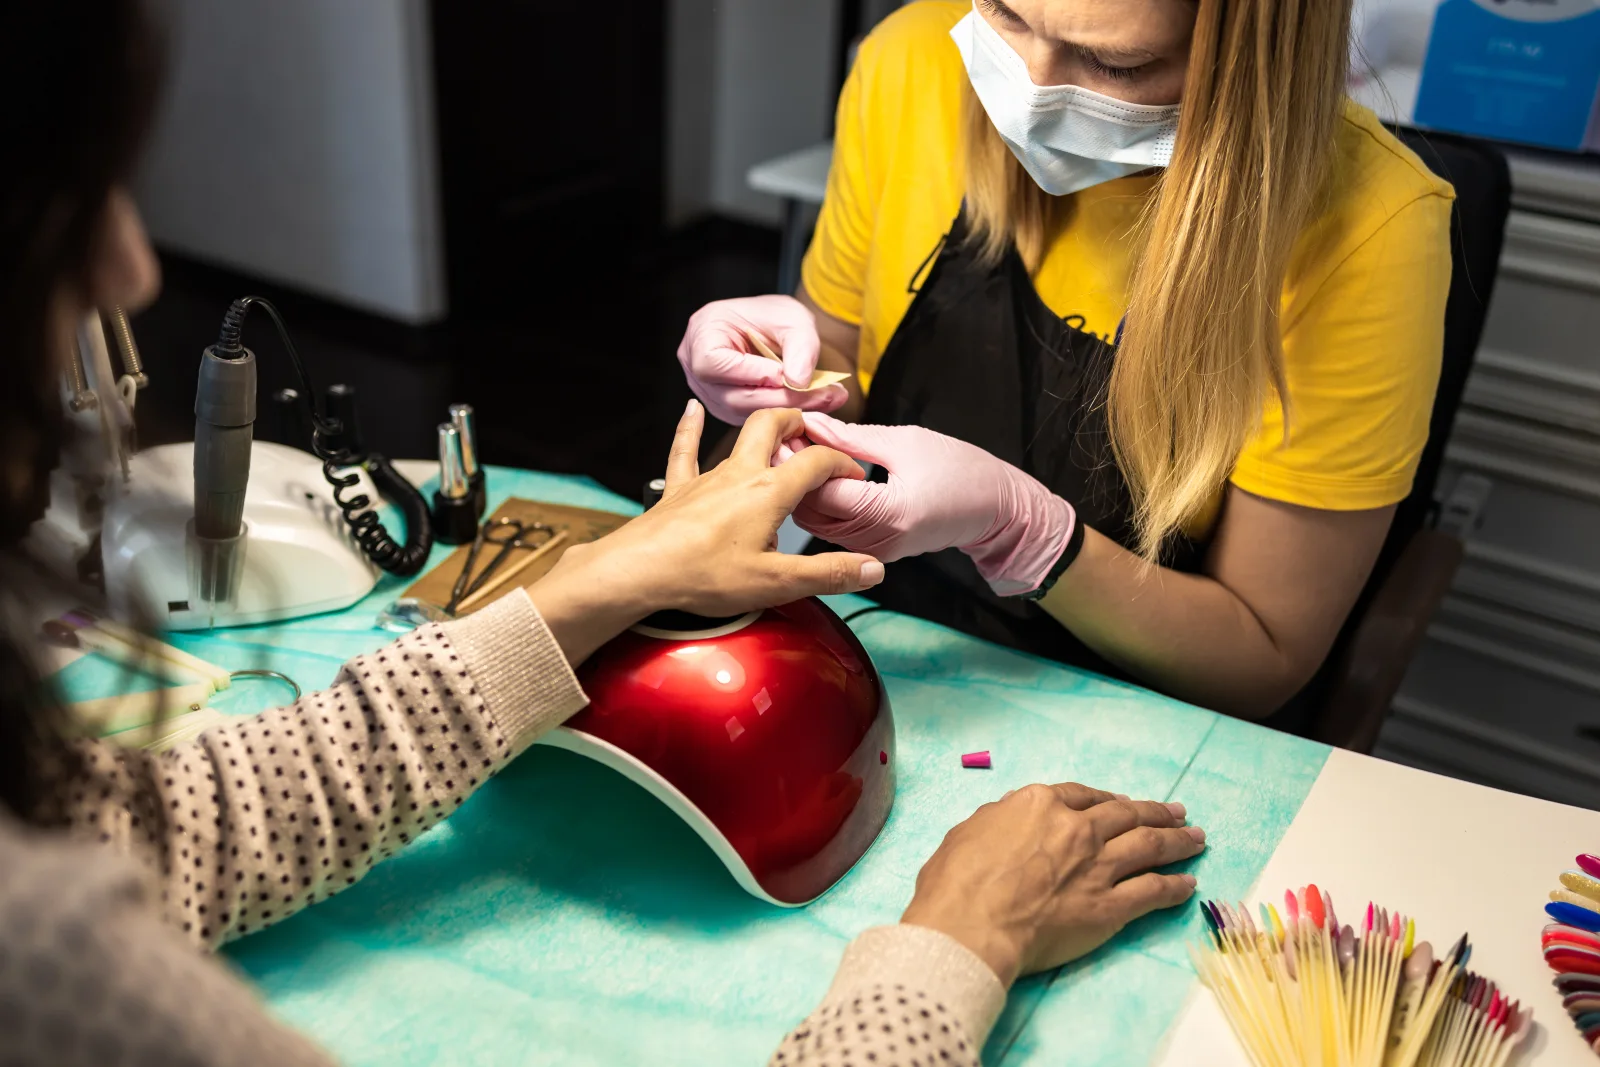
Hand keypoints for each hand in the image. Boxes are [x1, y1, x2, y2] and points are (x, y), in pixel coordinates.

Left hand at [528, 402, 883, 663]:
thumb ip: (827, 573)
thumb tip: (873, 568)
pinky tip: (690, 410)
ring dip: (761, 428)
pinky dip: (689, 427)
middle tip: (815, 432)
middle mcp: (739, 474)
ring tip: (779, 424)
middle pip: (774, 427)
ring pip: (736, 438)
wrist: (638, 571)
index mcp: (769, 492)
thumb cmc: (702, 575)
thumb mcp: (775, 582)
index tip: (853, 475)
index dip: (841, 463)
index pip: (816, 461)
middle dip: (799, 423)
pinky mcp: (677, 489)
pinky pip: (684, 450)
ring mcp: (705, 477)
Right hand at [676, 296, 849, 424]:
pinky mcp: (725, 408)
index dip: (753, 374)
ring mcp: (708, 392)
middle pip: (732, 396)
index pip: (716, 364)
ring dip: (786, 411)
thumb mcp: (793, 319)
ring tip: (828, 400)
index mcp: (701, 335)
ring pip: (743, 413)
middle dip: (781, 399)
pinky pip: (751, 418)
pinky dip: (782, 414)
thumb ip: (799, 347)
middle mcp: (695, 367)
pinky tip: (812, 406)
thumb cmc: (774, 316)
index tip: (789, 376)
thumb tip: (798, 382)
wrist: (772, 327)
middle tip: (826, 396)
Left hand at [791, 414, 1075, 596]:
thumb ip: (852, 437)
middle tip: (788, 440)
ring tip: (801, 453)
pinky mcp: (874, 551)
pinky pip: (832, 528)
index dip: (797, 460)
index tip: (787, 432)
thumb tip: (811, 424)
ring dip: (803, 490)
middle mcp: (877, 540)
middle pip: (812, 511)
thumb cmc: (960, 469)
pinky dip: (821, 502)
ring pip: (816, 523)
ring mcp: (874, 550)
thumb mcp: (905, 442)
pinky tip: (819, 475)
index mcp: (888, 512)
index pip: (822, 490)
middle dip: (794, 476)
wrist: (994, 508)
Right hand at [901, 784, 1204, 986]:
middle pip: (1125, 815)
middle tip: (1177, 812)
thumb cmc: (957, 880)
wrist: (972, 925)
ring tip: (1196, 838)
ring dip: (1177, 840)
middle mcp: (1077, 828)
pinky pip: (1152, 892)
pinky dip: (1174, 886)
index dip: (1106, 798)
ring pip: (1149, 846)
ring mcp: (1098, 866)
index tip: (1121, 802)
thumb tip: (1013, 821)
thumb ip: (1001, 820)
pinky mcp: (1110, 905)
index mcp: (1040, 804)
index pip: (1082, 795)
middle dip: (1154, 811)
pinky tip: (1188, 883)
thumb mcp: (970, 830)